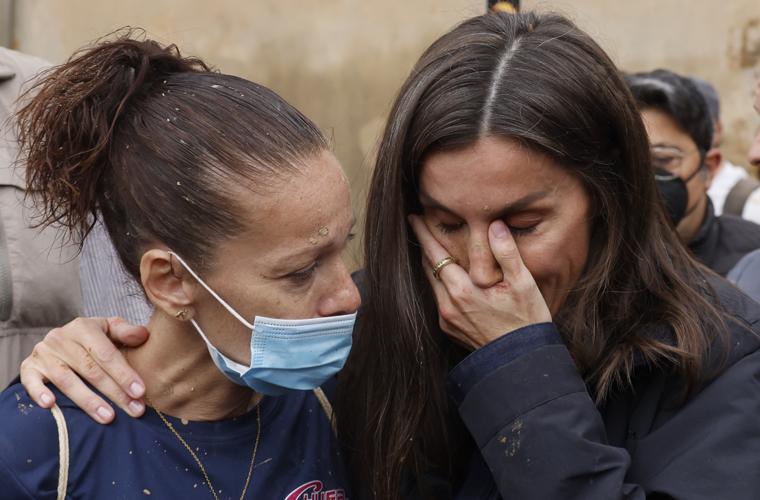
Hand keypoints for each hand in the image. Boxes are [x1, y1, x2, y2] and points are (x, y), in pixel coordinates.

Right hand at [20, 317, 149, 423]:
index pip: (106, 353)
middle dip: (114, 392)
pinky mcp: (29, 367)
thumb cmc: (92, 339)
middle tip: (134, 410)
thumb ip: (126, 332)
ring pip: (66, 380)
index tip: (140, 392)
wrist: (60, 341)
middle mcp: (61, 338)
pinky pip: (31, 381)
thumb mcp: (109, 329)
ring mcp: (43, 354)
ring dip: (88, 400)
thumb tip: (143, 335)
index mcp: (83, 327)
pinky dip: (39, 392)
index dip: (124, 373)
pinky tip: (51, 405)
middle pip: (90, 369)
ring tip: (108, 417)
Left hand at [409, 216, 550, 349]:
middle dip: (424, 245)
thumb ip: (506, 252)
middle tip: (420, 225)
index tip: (414, 218)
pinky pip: (438, 299)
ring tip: (432, 246)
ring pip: (432, 283)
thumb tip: (495, 225)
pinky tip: (447, 276)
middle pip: (428, 267)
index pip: (435, 254)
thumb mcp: (523, 284)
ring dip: (431, 264)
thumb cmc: (526, 321)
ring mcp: (446, 319)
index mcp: (462, 290)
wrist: (521, 361)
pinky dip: (440, 283)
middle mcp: (447, 305)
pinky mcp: (449, 328)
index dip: (424, 234)